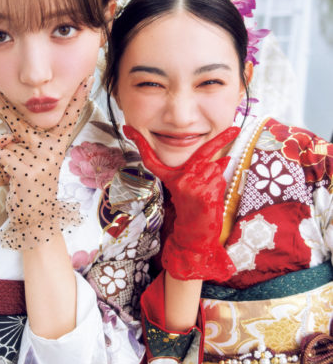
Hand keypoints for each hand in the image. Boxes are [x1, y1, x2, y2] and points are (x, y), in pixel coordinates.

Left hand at [0, 78, 90, 248]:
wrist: (35, 219)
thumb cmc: (32, 186)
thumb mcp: (28, 161)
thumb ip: (17, 145)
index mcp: (57, 145)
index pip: (69, 117)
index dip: (78, 98)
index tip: (88, 77)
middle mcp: (52, 150)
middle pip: (25, 121)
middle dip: (3, 104)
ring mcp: (41, 161)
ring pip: (7, 141)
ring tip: (3, 160)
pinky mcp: (27, 172)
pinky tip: (4, 179)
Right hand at [123, 125, 239, 281]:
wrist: (194, 234)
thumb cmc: (194, 211)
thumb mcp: (193, 188)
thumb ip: (204, 172)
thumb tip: (225, 159)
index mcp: (171, 177)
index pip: (153, 158)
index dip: (139, 143)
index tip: (128, 129)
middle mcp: (178, 179)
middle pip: (203, 152)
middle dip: (221, 139)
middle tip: (235, 129)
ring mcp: (190, 184)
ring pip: (215, 166)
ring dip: (218, 176)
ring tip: (209, 193)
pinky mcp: (202, 192)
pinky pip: (220, 177)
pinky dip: (221, 184)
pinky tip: (212, 197)